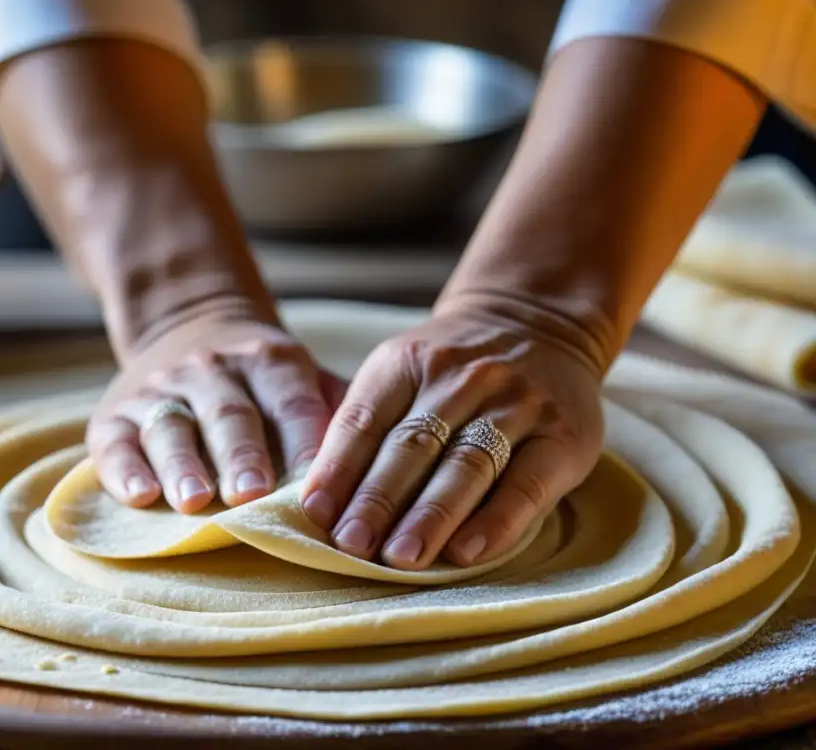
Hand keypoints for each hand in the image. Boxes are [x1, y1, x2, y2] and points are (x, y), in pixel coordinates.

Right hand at [89, 311, 344, 512]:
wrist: (185, 326)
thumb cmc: (262, 378)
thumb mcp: (303, 374)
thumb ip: (337, 409)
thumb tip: (380, 464)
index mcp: (268, 361)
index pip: (292, 402)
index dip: (305, 441)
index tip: (317, 485)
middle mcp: (212, 370)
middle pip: (230, 416)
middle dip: (241, 457)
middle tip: (252, 496)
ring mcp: (161, 391)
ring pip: (171, 428)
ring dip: (183, 466)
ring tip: (195, 502)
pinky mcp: (113, 415)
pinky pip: (116, 443)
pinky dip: (125, 471)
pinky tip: (139, 497)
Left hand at [298, 302, 604, 569]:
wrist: (539, 322)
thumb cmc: (452, 370)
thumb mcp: (403, 370)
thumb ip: (368, 423)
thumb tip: (321, 499)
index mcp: (408, 361)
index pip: (366, 418)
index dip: (339, 467)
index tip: (316, 513)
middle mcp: (463, 377)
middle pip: (412, 444)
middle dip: (377, 499)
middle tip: (351, 545)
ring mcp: (518, 404)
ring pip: (466, 464)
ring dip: (430, 515)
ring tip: (400, 557)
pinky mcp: (563, 437)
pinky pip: (525, 485)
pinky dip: (495, 522)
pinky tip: (466, 553)